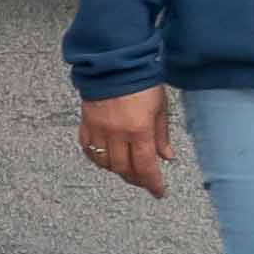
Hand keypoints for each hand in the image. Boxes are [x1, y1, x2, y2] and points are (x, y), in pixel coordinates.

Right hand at [79, 84, 174, 198]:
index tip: (159, 192)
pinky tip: (104, 157)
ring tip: (126, 167)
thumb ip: (161, 135)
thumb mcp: (160, 108)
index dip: (153, 184)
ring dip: (116, 169)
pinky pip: (87, 148)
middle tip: (144, 179)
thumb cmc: (141, 81)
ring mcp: (99, 128)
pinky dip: (96, 157)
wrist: (115, 61)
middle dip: (135, 178)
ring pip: (104, 162)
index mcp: (139, 129)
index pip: (146, 167)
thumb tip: (166, 157)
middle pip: (123, 169)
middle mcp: (117, 133)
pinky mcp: (86, 121)